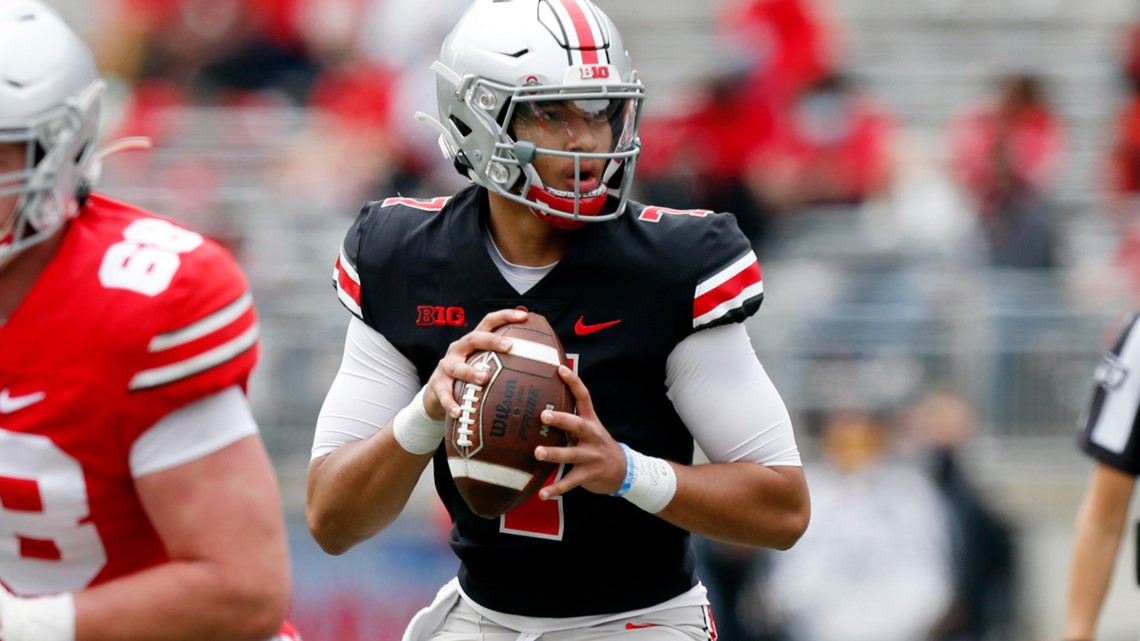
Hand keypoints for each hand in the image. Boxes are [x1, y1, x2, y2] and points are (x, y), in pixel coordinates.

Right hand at [423, 308, 526, 420]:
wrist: (437, 394)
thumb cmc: (469, 378)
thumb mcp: (484, 365)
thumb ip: (504, 362)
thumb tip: (541, 363)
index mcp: (473, 342)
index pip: (489, 322)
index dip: (505, 316)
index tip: (524, 316)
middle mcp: (459, 349)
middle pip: (474, 338)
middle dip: (491, 341)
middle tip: (509, 346)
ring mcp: (446, 366)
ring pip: (457, 366)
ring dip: (470, 372)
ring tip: (484, 378)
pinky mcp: (437, 384)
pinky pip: (443, 393)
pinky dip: (450, 403)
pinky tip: (459, 411)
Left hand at [534, 365, 626, 498]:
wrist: (626, 471)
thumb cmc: (598, 446)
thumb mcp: (591, 429)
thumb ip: (572, 418)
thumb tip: (543, 404)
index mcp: (591, 422)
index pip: (584, 397)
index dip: (573, 382)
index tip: (560, 369)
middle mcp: (592, 437)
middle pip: (577, 425)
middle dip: (561, 419)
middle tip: (543, 414)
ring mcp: (591, 456)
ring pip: (571, 454)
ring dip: (554, 453)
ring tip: (537, 452)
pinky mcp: (589, 475)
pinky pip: (570, 482)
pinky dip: (556, 489)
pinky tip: (542, 494)